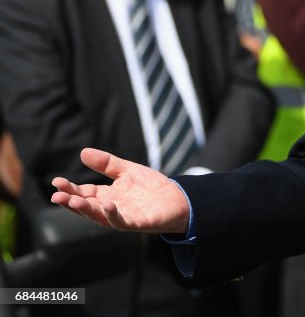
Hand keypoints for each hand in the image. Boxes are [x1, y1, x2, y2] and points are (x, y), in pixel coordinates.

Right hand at [51, 148, 189, 234]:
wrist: (178, 198)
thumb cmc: (151, 187)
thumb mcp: (127, 171)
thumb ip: (107, 164)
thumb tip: (83, 152)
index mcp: (107, 195)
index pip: (84, 192)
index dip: (70, 188)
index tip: (56, 181)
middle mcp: (111, 207)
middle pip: (87, 206)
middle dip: (71, 201)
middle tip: (57, 195)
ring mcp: (123, 216)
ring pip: (100, 216)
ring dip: (86, 210)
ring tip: (73, 201)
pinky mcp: (138, 222)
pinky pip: (123, 222)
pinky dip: (114, 216)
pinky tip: (108, 206)